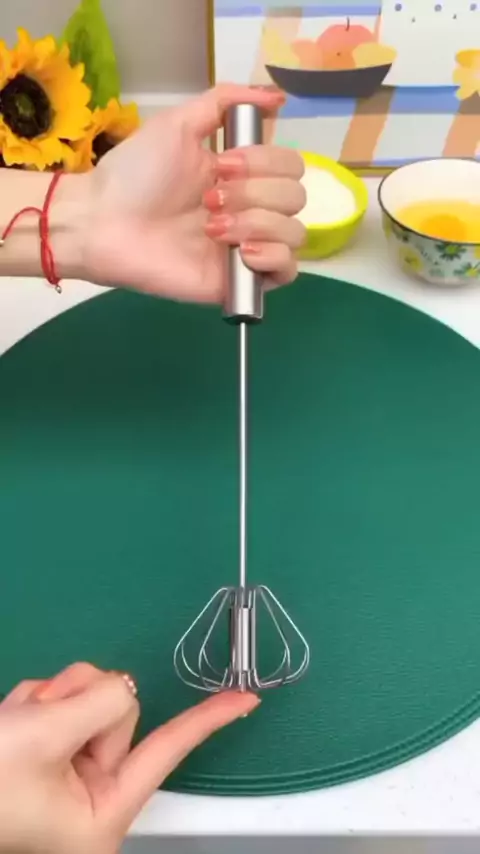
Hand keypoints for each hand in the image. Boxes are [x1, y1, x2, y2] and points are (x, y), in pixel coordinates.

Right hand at [0, 663, 257, 853]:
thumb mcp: (45, 738)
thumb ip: (98, 702)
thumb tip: (119, 686)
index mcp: (102, 812)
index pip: (168, 751)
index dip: (209, 721)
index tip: (248, 701)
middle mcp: (91, 792)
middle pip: (117, 711)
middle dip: (77, 702)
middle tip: (36, 721)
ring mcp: (68, 769)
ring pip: (87, 698)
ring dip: (49, 700)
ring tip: (15, 726)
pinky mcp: (49, 749)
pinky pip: (59, 699)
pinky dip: (35, 701)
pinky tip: (11, 721)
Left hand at [77, 83, 305, 300]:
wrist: (104, 223)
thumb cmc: (135, 174)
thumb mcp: (177, 124)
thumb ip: (226, 102)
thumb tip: (279, 98)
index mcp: (242, 174)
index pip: (290, 165)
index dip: (263, 162)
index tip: (218, 165)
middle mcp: (251, 209)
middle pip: (296, 197)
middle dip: (254, 193)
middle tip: (207, 199)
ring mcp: (247, 247)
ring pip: (294, 233)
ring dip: (256, 223)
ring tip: (211, 228)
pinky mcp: (239, 281)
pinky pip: (287, 273)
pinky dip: (273, 258)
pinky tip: (241, 252)